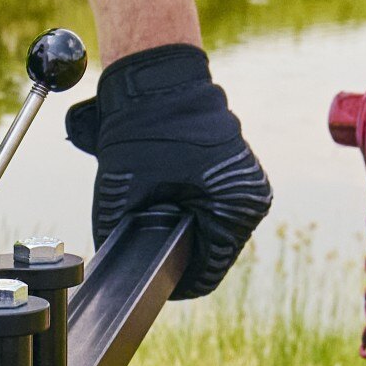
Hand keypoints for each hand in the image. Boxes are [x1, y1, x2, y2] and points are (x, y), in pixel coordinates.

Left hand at [63, 45, 270, 299]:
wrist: (157, 82)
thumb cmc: (143, 132)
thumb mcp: (121, 195)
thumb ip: (118, 238)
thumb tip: (113, 265)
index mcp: (236, 208)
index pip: (208, 273)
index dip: (176, 283)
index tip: (151, 280)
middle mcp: (252, 198)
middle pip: (214, 253)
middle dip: (180, 252)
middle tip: (148, 244)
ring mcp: (250, 182)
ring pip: (216, 230)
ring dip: (189, 232)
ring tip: (159, 217)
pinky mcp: (241, 170)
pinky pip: (218, 205)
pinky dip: (196, 208)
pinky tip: (172, 197)